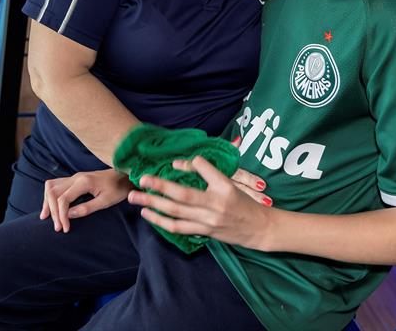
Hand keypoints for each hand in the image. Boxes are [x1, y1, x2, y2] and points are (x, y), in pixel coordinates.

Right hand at [40, 169, 132, 232]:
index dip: (61, 215)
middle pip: (53, 192)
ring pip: (51, 186)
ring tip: (46, 217)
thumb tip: (69, 215)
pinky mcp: (75, 179)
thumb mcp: (105, 201)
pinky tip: (50, 206)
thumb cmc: (118, 189)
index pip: (63, 199)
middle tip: (57, 227)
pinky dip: (51, 196)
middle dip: (52, 210)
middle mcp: (76, 177)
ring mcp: (74, 177)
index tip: (64, 228)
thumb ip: (87, 208)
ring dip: (47, 202)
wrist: (124, 176)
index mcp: (83, 182)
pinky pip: (56, 185)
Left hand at [127, 156, 274, 249]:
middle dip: (159, 187)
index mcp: (225, 186)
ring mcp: (209, 220)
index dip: (188, 165)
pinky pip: (179, 228)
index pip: (204, 169)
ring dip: (154, 205)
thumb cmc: (243, 202)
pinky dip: (161, 221)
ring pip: (176, 212)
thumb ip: (207, 172)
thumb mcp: (230, 183)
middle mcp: (216, 203)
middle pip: (183, 195)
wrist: (259, 228)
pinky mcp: (205, 232)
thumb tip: (179, 165)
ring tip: (136, 198)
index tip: (172, 163)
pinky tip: (148, 214)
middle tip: (141, 179)